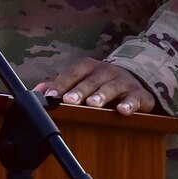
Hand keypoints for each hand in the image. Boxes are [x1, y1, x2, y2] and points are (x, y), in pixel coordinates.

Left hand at [32, 57, 154, 114]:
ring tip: (92, 104)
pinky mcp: (140, 94)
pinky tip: (122, 111)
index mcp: (88, 67)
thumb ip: (59, 85)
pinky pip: (135, 99)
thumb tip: (37, 91)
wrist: (136, 80)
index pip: (72, 73)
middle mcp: (105, 71)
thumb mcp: (80, 80)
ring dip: (101, 95)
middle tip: (69, 100)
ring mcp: (123, 82)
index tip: (50, 96)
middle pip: (90, 81)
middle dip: (79, 91)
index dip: (60, 84)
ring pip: (111, 87)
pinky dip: (129, 104)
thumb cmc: (100, 83)